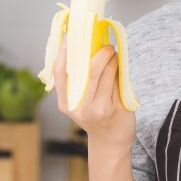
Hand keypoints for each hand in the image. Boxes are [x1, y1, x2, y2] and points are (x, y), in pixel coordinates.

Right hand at [54, 35, 135, 155]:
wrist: (111, 142)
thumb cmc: (95, 117)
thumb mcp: (80, 103)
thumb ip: (80, 81)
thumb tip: (88, 48)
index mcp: (66, 103)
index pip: (60, 75)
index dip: (63, 54)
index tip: (70, 37)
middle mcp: (80, 108)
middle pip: (90, 71)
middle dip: (100, 53)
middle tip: (107, 45)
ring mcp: (98, 110)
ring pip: (106, 75)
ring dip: (112, 60)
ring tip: (114, 54)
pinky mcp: (115, 110)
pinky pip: (117, 83)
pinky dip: (119, 71)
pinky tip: (119, 66)